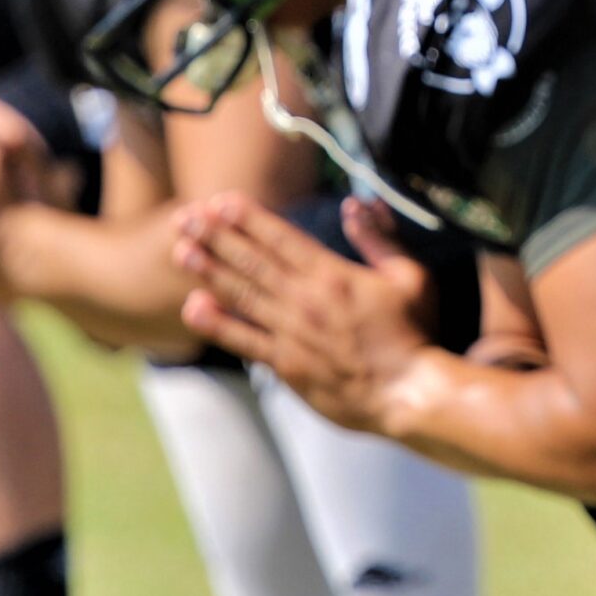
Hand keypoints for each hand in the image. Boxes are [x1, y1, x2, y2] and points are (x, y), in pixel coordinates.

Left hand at [177, 195, 437, 435]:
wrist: (407, 394)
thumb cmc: (414, 334)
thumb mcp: (410, 277)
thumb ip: (380, 239)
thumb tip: (357, 205)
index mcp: (333, 274)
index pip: (281, 238)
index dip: (248, 218)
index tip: (220, 200)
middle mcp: (304, 300)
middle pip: (251, 261)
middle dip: (215, 236)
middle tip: (184, 217)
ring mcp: (291, 334)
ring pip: (241, 296)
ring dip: (208, 271)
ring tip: (181, 251)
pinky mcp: (285, 366)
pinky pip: (243, 340)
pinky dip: (217, 324)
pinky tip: (192, 308)